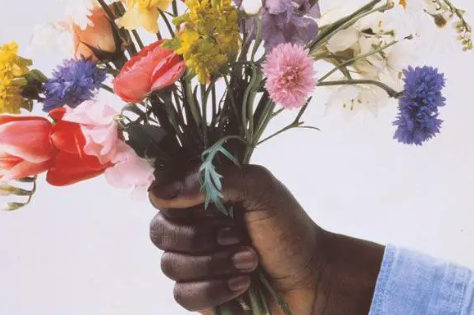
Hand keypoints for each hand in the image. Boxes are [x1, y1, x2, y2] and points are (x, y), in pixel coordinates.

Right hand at [149, 164, 385, 313]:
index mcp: (201, 197)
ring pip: (170, 265)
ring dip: (215, 264)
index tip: (214, 208)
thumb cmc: (290, 229)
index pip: (161, 194)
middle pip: (160, 232)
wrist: (315, 278)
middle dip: (201, 238)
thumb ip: (215, 177)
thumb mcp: (260, 188)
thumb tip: (159, 192)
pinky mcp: (200, 295)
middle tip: (237, 236)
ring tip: (251, 261)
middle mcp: (193, 228)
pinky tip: (243, 285)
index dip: (181, 204)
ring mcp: (194, 263)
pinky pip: (183, 295)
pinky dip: (214, 289)